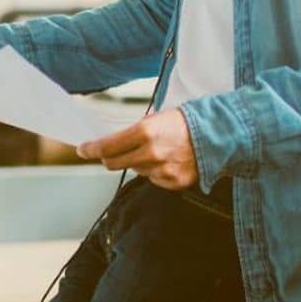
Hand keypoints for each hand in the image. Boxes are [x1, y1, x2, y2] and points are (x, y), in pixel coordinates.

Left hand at [77, 109, 199, 190]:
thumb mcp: (155, 119)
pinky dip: (154, 171)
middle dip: (108, 158)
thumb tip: (111, 143)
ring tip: (155, 150)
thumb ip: (132, 133)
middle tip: (108, 152)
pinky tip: (167, 160)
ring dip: (137, 162)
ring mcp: (162, 170)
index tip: (83, 150)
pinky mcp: (173, 182)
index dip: (91, 149)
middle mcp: (151, 153)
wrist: (216, 135)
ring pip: (135, 170)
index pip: (107, 146)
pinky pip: (152, 179)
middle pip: (114, 163)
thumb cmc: (184, 122)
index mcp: (145, 132)